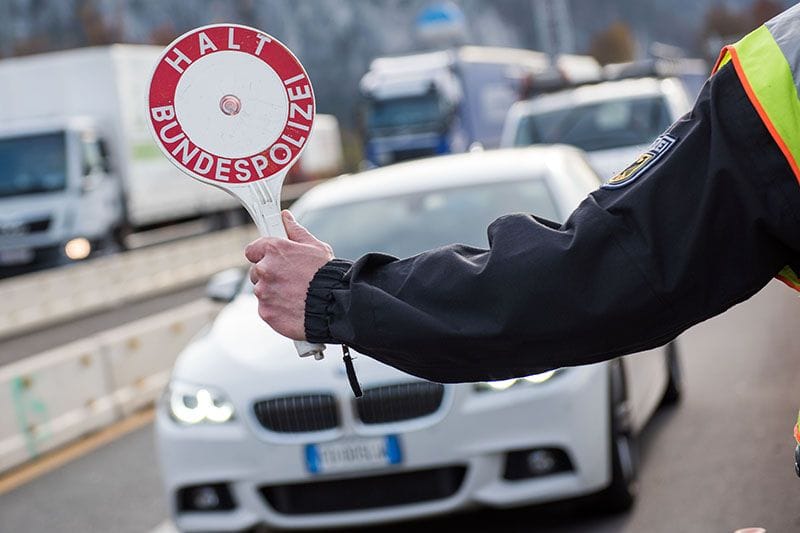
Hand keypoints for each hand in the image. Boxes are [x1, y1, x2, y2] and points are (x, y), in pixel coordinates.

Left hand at [245, 210, 333, 339]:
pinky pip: (266, 308)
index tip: (271, 259)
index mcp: (274, 250)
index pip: (252, 250)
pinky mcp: (266, 312)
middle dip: (270, 275)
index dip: (262, 255)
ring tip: (295, 295)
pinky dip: (276, 309)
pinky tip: (293, 307)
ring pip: (262, 291)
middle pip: (257, 272)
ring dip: (273, 292)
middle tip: (290, 279)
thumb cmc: (327, 275)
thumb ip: (296, 231)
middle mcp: (265, 269)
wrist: (335, 305)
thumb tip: (286, 218)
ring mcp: (264, 292)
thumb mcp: (316, 247)